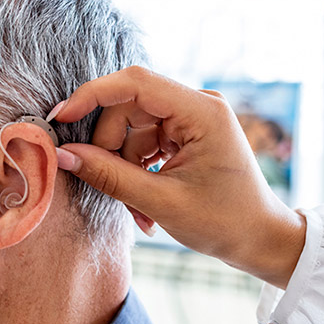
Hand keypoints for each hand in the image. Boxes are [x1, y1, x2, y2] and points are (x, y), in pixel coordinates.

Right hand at [50, 66, 305, 288]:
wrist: (263, 240)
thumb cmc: (225, 222)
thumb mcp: (160, 201)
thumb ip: (109, 175)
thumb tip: (63, 155)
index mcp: (201, 111)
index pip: (134, 83)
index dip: (92, 96)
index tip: (61, 119)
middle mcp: (197, 105)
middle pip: (127, 109)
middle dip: (110, 149)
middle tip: (109, 187)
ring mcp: (192, 119)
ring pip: (130, 129)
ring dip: (123, 168)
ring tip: (137, 211)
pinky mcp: (186, 135)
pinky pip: (143, 142)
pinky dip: (135, 171)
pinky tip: (144, 205)